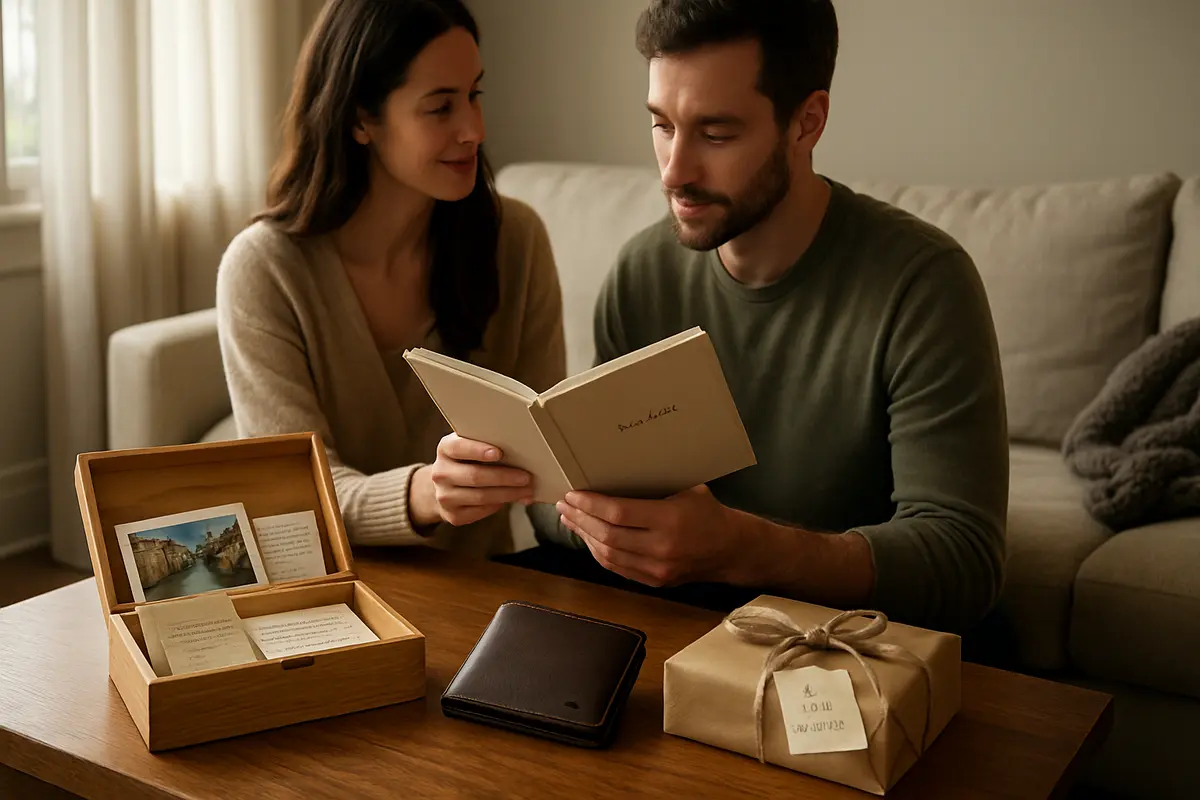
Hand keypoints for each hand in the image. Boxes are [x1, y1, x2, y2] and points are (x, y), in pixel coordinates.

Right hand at [409, 434, 533, 527]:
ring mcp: (444, 496)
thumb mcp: (470, 449)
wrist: (445, 487)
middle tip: (526, 477)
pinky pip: (481, 510)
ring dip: (508, 494)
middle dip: (504, 477)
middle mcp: (440, 473)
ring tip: (526, 490)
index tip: (498, 453)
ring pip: (481, 496)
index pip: (458, 447)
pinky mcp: (453, 515)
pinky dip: (500, 504)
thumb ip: (488, 447)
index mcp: (445, 449)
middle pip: (475, 475)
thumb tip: (522, 456)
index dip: (478, 450)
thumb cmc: (467, 462)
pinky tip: (513, 499)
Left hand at [556, 485, 741, 586]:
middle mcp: (662, 548)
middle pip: (607, 535)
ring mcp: (657, 569)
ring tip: (570, 519)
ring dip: (584, 535)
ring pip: (608, 554)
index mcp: (670, 520)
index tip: (572, 494)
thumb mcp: (687, 490)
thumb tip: (614, 475)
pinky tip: (588, 537)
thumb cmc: (708, 513)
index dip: (590, 504)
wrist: (731, 550)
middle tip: (564, 504)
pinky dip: (598, 552)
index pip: (618, 514)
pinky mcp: (654, 582)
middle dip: (580, 518)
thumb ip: (653, 489)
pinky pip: (616, 567)